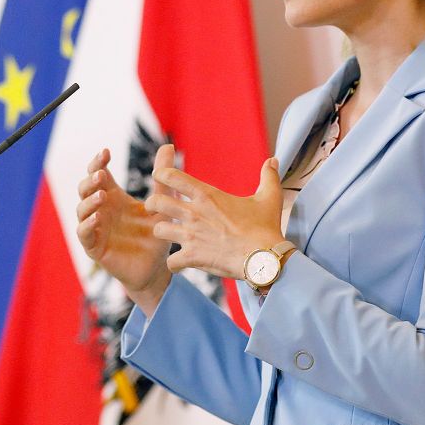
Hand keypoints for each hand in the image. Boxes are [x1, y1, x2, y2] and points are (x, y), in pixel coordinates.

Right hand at [76, 146, 175, 314]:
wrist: (157, 269)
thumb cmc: (156, 236)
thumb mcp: (161, 205)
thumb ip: (162, 178)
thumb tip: (168, 145)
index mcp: (114, 197)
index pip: (99, 174)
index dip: (98, 162)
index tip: (106, 152)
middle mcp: (101, 210)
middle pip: (85, 188)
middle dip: (90, 179)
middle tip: (101, 173)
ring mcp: (95, 228)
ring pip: (82, 209)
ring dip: (89, 200)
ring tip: (102, 194)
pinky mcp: (94, 247)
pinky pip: (84, 233)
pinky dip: (88, 224)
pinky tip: (98, 216)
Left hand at [148, 157, 284, 280]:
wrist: (265, 258)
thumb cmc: (266, 228)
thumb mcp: (269, 198)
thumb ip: (268, 177)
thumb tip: (273, 160)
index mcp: (208, 195)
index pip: (173, 176)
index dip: (162, 174)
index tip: (160, 176)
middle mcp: (194, 213)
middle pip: (157, 202)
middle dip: (152, 204)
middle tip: (155, 207)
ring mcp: (191, 236)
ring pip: (158, 230)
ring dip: (162, 232)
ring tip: (169, 234)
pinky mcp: (193, 257)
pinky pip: (170, 262)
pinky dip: (174, 264)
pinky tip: (179, 263)